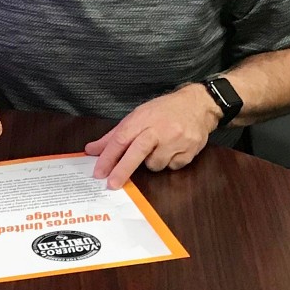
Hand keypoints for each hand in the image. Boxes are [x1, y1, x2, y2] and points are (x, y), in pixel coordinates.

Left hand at [85, 84, 220, 188]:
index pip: (122, 138)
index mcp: (143, 118)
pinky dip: (168, 162)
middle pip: (137, 152)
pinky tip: (172, 149)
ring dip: (151, 162)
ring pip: (155, 165)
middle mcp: (160, 129)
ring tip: (158, 147)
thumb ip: (114, 135)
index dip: (108, 156)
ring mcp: (177, 140)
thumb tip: (91, 150)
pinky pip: (172, 167)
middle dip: (122, 169)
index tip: (99, 171)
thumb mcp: (138, 116)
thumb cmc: (163, 111)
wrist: (198, 105)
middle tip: (111, 184)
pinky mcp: (190, 151)